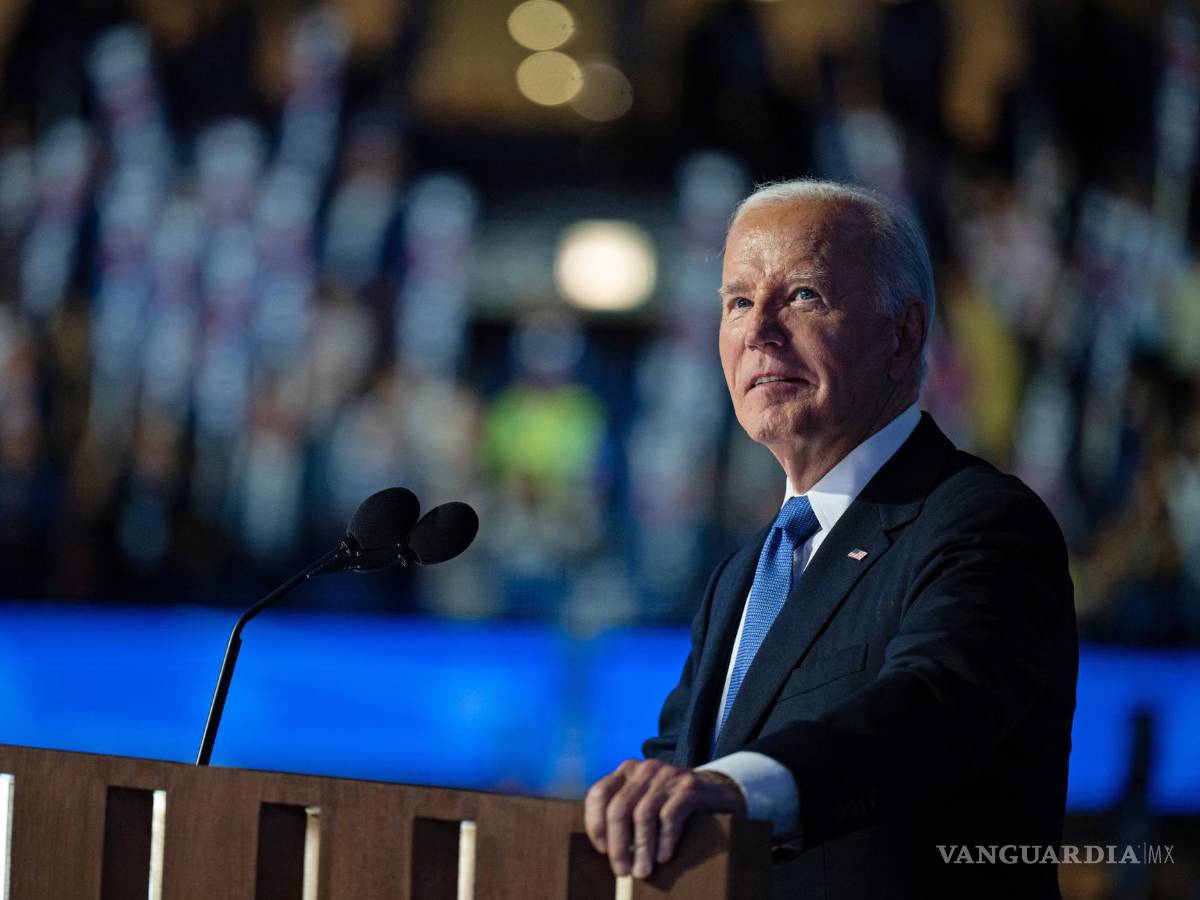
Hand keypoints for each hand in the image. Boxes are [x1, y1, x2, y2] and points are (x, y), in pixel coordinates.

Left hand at [584, 759, 745, 878]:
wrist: (716, 791)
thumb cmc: (672, 803)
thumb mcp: (645, 799)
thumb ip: (625, 812)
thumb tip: (606, 848)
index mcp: (627, 771)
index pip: (599, 794)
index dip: (595, 823)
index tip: (602, 849)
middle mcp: (645, 769)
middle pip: (619, 809)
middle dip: (617, 845)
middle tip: (622, 870)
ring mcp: (667, 775)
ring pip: (643, 815)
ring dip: (641, 849)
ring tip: (642, 871)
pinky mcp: (689, 786)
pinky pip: (670, 817)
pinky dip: (664, 840)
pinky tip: (664, 857)